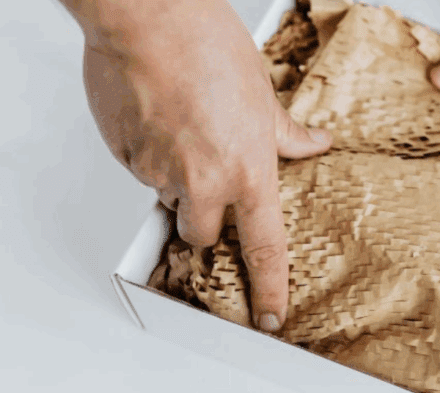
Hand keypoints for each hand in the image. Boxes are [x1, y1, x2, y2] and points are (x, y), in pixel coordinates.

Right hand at [71, 0, 330, 330]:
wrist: (150, 17)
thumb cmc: (208, 45)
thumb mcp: (263, 94)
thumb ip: (286, 133)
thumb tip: (314, 143)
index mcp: (248, 171)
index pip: (265, 247)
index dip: (269, 287)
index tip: (270, 316)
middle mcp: (205, 181)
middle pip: (203, 235)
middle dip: (203, 220)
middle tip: (204, 181)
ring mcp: (159, 171)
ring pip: (167, 199)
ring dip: (174, 181)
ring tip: (181, 130)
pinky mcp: (125, 156)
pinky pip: (138, 170)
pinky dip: (147, 153)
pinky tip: (157, 117)